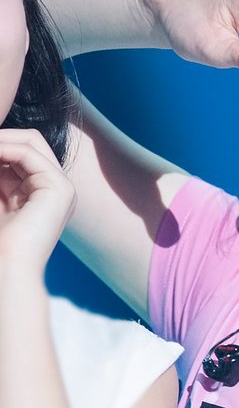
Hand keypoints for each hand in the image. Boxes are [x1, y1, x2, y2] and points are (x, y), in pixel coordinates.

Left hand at [0, 131, 75, 274]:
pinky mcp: (60, 188)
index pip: (23, 153)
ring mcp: (63, 188)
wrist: (8, 269)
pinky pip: (28, 152)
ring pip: (31, 142)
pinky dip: (4, 148)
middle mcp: (57, 190)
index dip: (0, 147)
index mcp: (44, 194)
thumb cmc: (0, 242)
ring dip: (0, 141)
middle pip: (31, 142)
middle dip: (2, 139)